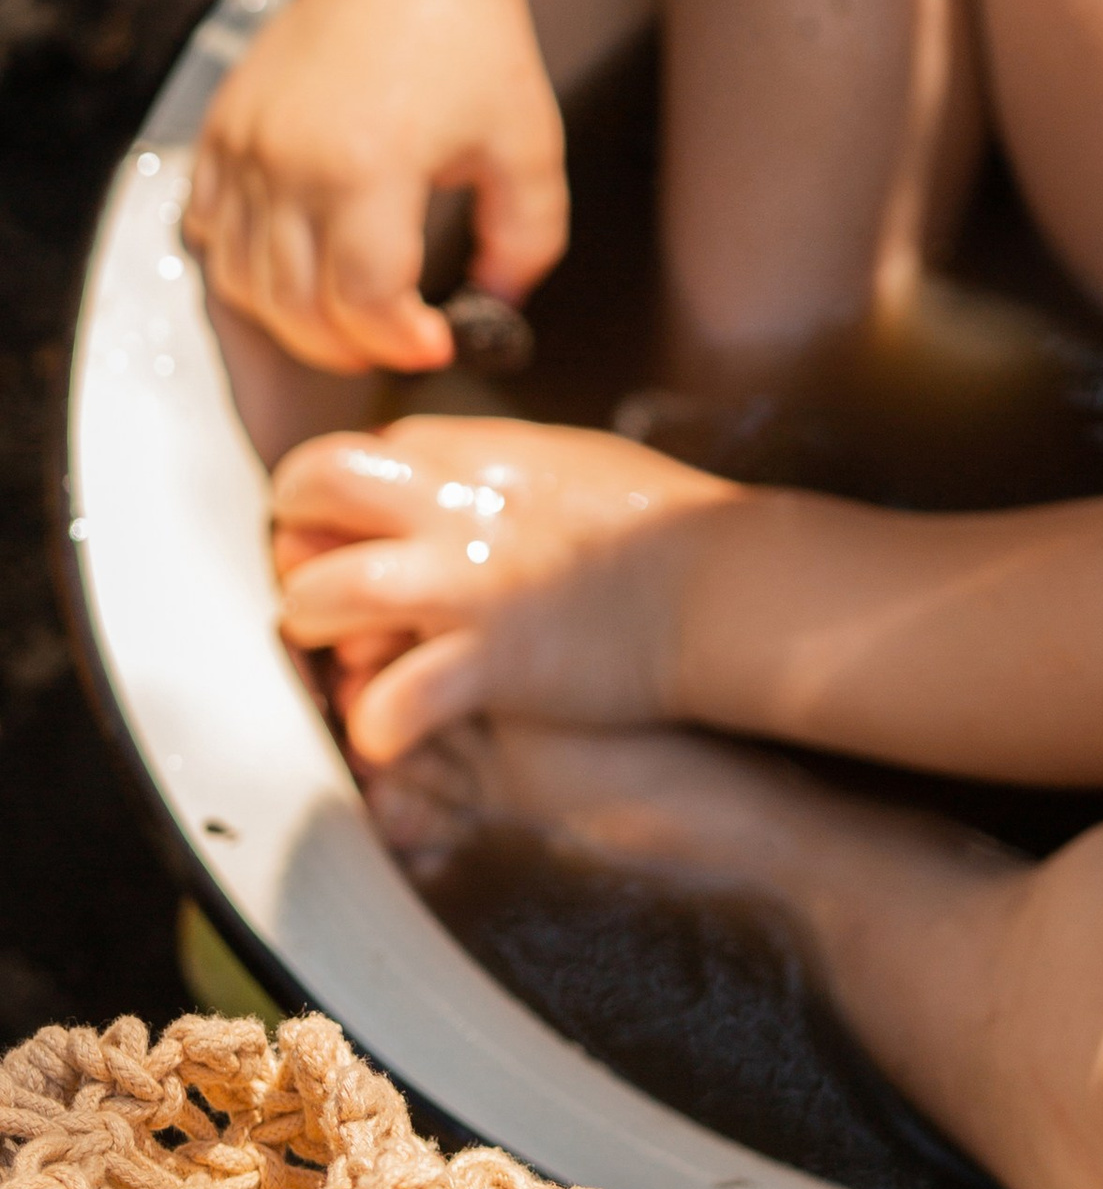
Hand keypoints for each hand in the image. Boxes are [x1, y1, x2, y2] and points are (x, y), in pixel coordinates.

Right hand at [185, 0, 566, 375]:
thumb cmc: (472, 40)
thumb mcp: (529, 144)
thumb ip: (528, 237)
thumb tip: (499, 305)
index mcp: (370, 166)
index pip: (364, 300)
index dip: (401, 342)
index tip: (436, 343)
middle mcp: (292, 161)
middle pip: (296, 307)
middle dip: (350, 347)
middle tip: (394, 341)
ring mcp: (246, 145)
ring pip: (242, 281)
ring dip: (294, 319)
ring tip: (348, 313)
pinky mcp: (222, 128)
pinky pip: (208, 229)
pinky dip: (244, 266)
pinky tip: (296, 261)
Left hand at [272, 415, 741, 764]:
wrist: (723, 582)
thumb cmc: (665, 525)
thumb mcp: (568, 462)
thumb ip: (493, 467)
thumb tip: (451, 476)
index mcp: (472, 453)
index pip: (353, 456)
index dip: (333, 505)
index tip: (348, 541)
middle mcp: (450, 505)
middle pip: (310, 488)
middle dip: (294, 544)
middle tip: (320, 589)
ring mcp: (463, 581)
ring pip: (320, 594)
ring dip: (319, 633)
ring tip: (353, 659)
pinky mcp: (486, 659)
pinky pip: (388, 704)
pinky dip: (378, 728)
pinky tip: (392, 734)